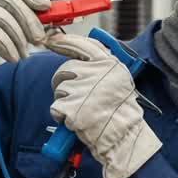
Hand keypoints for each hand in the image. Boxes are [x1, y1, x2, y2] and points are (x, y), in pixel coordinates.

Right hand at [0, 0, 50, 89]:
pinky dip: (8, 47)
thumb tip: (49, 18)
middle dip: (30, 21)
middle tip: (40, 39)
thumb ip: (17, 17)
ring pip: (4, 19)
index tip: (46, 6)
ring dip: (19, 40)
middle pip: (10, 1)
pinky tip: (12, 57)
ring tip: (24, 54)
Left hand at [44, 33, 161, 177]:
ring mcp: (83, 91)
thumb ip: (100, 65)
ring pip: (59, 90)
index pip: (82, 45)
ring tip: (82, 111)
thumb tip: (75, 52)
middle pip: (65, 71)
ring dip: (65, 101)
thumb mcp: (119, 80)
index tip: (52, 40)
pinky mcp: (72, 108)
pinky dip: (62, 116)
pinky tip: (77, 121)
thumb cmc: (121, 111)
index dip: (64, 42)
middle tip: (77, 97)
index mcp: (109, 65)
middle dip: (64, 83)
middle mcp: (96, 74)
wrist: (125, 137)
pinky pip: (56, 108)